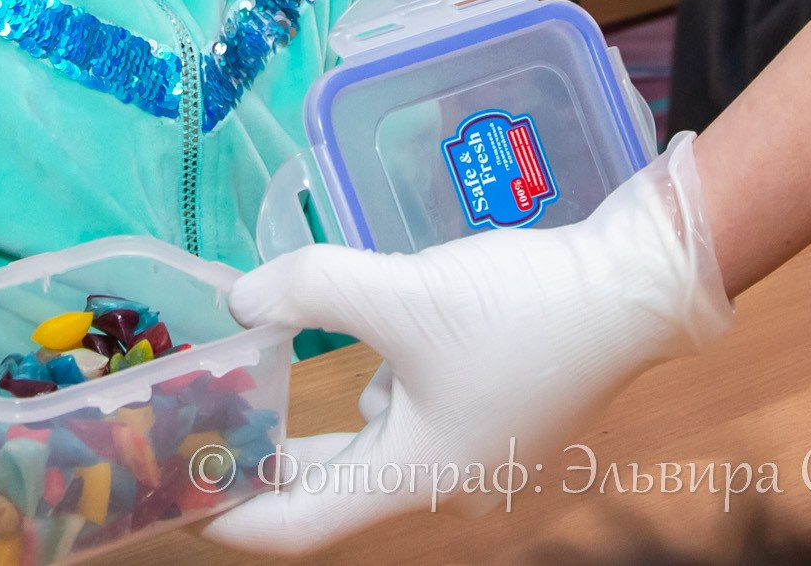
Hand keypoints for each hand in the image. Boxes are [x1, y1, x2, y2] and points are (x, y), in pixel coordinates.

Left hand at [201, 134, 732, 552]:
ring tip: (247, 386)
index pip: (299, 527)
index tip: (174, 493)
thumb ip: (308, 291)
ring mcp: (473, 454)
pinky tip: (340, 345)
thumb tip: (236, 301)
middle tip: (197, 431)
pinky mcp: (491, 415)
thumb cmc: (524, 305)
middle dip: (259, 463)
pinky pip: (403, 422)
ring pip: (365, 452)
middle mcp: (444, 483)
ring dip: (307, 427)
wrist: (636, 283)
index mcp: (418, 477)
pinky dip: (359, 397)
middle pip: (327, 492)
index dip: (230, 515)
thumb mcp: (401, 290)